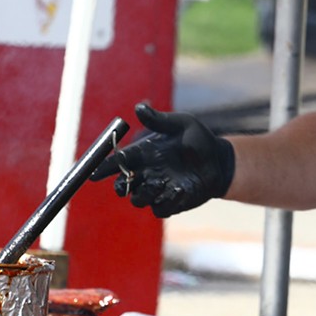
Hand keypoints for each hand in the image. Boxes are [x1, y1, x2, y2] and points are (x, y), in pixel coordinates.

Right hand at [90, 103, 234, 217]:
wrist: (220, 160)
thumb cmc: (199, 139)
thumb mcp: (182, 124)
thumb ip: (160, 120)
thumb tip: (139, 107)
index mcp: (144, 153)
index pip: (118, 161)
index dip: (104, 167)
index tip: (95, 173)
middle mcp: (146, 173)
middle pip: (122, 185)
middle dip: (120, 185)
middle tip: (128, 181)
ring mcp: (158, 189)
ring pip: (138, 199)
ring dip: (144, 193)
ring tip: (161, 182)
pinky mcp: (171, 203)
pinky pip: (160, 209)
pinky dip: (165, 202)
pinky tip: (179, 190)